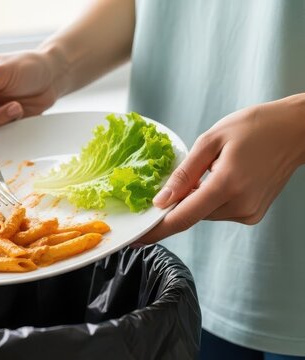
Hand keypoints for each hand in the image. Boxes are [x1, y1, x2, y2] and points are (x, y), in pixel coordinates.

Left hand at [134, 94, 304, 246]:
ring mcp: (249, 213)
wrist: (296, 131)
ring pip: (204, 213)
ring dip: (197, 197)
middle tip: (181, 176)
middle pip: (191, 214)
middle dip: (178, 201)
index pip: (182, 218)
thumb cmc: (254, 127)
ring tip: (214, 168)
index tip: (135, 239)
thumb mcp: (211, 141)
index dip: (156, 231)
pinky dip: (212, 198)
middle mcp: (239, 205)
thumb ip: (183, 174)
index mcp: (226, 186)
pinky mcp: (252, 215)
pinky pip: (219, 211)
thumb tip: (160, 202)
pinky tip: (224, 176)